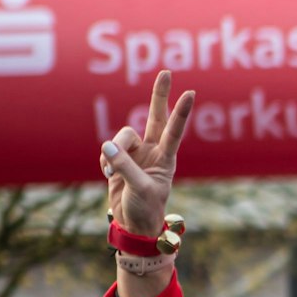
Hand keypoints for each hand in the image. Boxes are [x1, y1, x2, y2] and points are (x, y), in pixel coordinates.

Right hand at [101, 71, 194, 236]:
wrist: (133, 224)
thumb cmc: (145, 209)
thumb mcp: (139, 189)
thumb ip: (125, 166)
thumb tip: (108, 146)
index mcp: (166, 159)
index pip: (174, 131)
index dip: (181, 112)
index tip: (191, 93)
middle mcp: (153, 151)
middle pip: (156, 117)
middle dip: (159, 95)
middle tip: (167, 73)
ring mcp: (136, 154)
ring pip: (122, 136)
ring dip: (114, 151)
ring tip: (112, 172)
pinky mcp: (119, 159)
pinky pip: (107, 150)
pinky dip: (105, 161)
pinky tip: (110, 175)